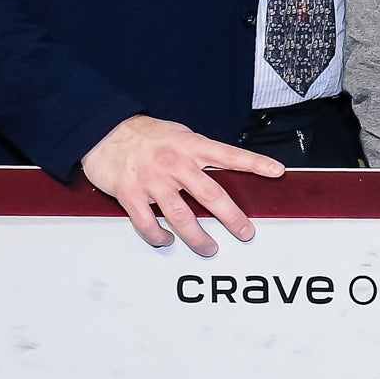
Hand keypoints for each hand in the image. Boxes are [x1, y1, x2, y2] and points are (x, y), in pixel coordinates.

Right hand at [81, 114, 280, 254]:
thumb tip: (224, 167)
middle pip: (211, 195)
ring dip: (198, 237)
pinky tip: (167, 240)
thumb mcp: (179, 135)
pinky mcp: (130, 193)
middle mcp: (175, 164)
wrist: (102, 130)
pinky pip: (147, 222)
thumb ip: (200, 153)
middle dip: (232, 218)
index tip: (277, 171)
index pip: (230, 155)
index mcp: (191, 146)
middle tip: (246, 233)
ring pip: (182, 216)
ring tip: (210, 248)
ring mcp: (153, 180)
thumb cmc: (144, 134)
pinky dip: (158, 236)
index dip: (255, 163)